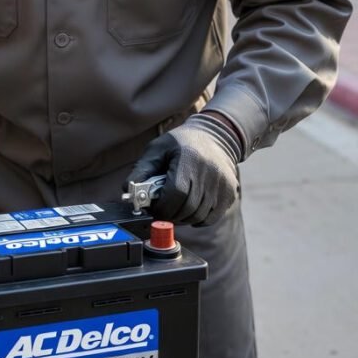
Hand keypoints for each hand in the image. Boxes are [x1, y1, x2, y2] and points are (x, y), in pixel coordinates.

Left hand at [126, 113, 242, 225]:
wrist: (216, 137)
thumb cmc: (181, 143)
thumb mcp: (158, 149)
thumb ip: (142, 170)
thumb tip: (127, 191)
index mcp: (189, 158)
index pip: (176, 193)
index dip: (162, 206)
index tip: (153, 207)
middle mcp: (209, 172)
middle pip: (186, 208)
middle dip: (169, 214)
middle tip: (161, 210)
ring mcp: (222, 184)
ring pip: (198, 216)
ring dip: (182, 218)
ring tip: (174, 207)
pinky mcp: (230, 193)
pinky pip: (210, 218)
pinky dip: (197, 219)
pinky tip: (189, 208)